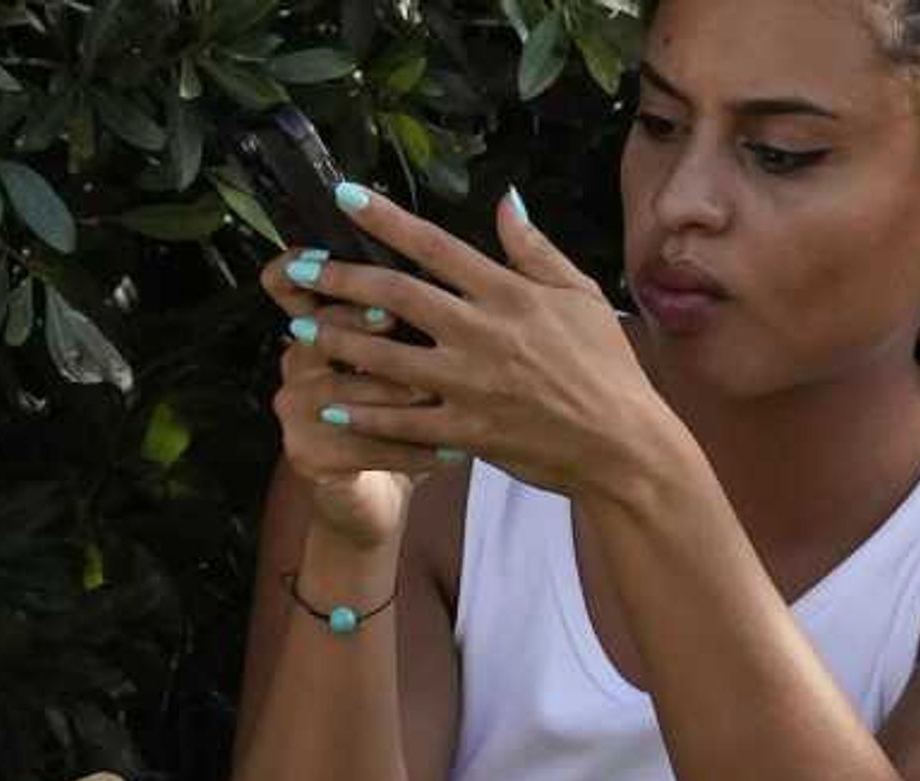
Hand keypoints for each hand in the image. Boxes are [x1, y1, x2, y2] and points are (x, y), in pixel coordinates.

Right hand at [262, 251, 430, 552]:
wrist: (374, 497)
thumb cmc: (399, 417)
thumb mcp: (406, 357)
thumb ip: (420, 307)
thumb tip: (454, 254)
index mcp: (316, 327)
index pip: (290, 283)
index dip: (307, 271)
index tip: (344, 262)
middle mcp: (297, 363)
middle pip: (319, 333)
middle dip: (362, 328)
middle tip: (400, 324)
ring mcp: (295, 410)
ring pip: (343, 392)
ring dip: (395, 395)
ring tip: (439, 395)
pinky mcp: (306, 453)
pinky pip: (361, 446)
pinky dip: (410, 450)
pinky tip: (450, 451)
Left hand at [282, 187, 689, 502]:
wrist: (623, 445)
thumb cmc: (606, 368)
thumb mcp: (580, 295)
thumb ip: (534, 249)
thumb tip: (505, 200)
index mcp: (508, 292)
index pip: (434, 245)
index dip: (385, 219)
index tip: (345, 197)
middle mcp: (482, 332)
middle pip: (395, 295)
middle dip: (339, 277)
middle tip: (296, 268)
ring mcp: (471, 385)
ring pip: (387, 358)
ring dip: (338, 340)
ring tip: (299, 329)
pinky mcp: (467, 432)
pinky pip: (403, 421)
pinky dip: (364, 413)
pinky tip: (330, 401)